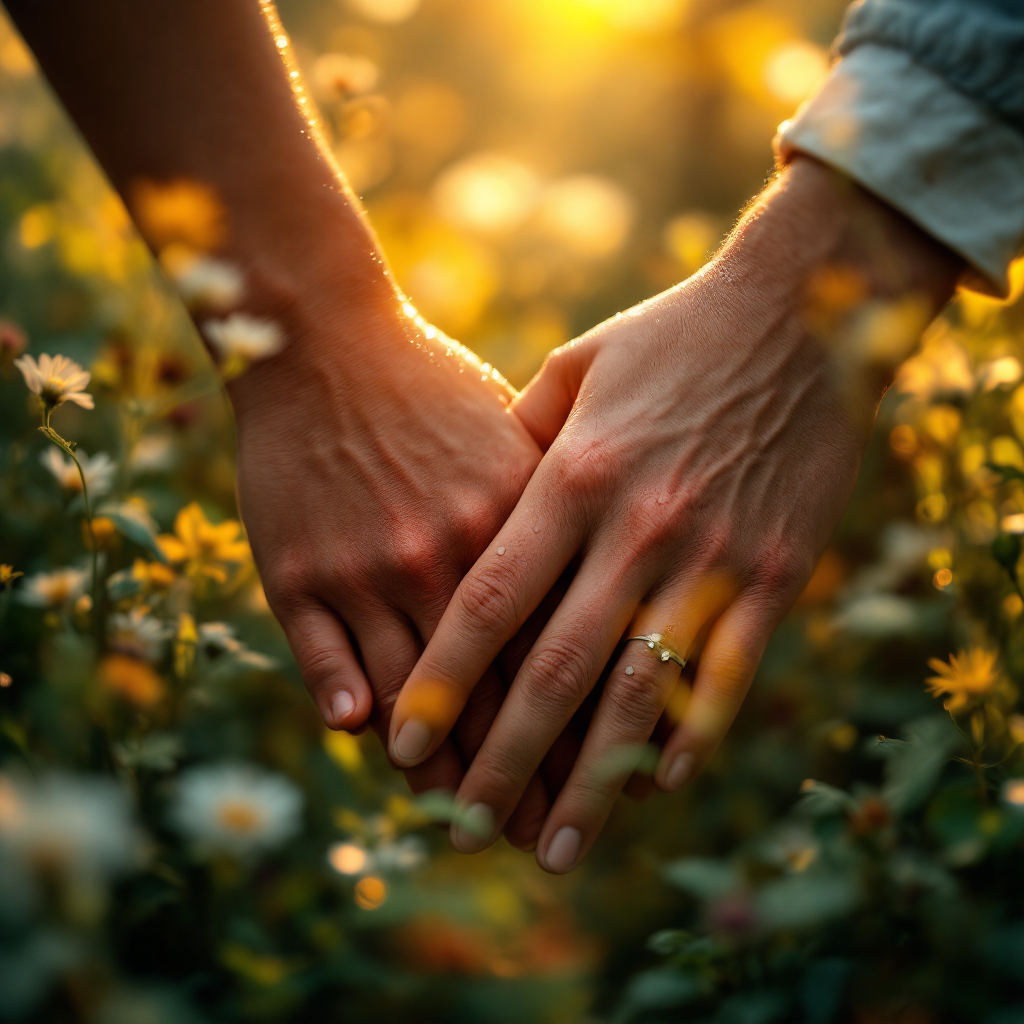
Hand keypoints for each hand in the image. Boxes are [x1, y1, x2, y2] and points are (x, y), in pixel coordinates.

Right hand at [228, 286, 553, 845]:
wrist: (326, 338)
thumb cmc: (432, 384)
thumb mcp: (514, 430)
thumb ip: (558, 503)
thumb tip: (602, 579)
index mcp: (512, 522)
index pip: (554, 652)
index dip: (575, 729)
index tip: (594, 788)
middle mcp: (442, 555)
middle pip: (488, 693)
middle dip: (514, 776)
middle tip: (531, 837)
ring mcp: (365, 566)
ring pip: (406, 693)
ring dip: (435, 766)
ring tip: (457, 815)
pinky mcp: (295, 569)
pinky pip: (324, 657)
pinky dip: (347, 705)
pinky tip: (367, 742)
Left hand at [387, 156, 961, 871]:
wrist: (802, 308)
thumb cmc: (673, 336)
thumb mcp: (578, 370)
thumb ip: (521, 441)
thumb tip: (478, 502)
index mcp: (573, 476)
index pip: (489, 603)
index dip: (440, 684)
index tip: (403, 747)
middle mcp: (637, 527)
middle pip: (554, 668)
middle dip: (501, 758)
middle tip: (461, 826)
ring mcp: (712, 556)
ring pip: (641, 692)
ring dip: (593, 779)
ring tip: (553, 846)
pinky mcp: (778, 571)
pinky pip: (730, 672)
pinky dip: (691, 737)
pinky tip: (657, 784)